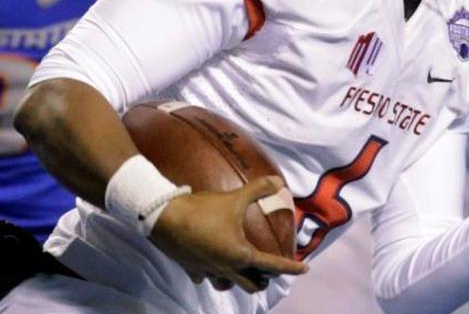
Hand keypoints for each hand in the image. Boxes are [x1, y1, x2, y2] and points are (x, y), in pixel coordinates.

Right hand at [149, 176, 306, 292]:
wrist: (163, 218)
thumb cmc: (202, 210)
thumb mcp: (234, 198)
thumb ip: (258, 189)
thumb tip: (278, 182)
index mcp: (241, 255)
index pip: (273, 265)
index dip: (291, 267)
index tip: (304, 268)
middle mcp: (226, 269)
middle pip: (253, 285)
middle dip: (265, 279)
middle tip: (272, 269)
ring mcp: (208, 272)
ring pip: (229, 286)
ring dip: (240, 280)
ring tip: (244, 270)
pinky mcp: (191, 270)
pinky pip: (206, 278)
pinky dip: (213, 274)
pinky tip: (212, 265)